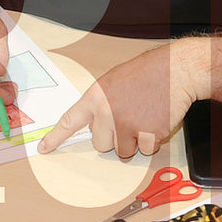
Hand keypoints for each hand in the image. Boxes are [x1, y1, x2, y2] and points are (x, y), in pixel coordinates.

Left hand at [38, 40, 202, 157]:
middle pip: (101, 144)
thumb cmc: (148, 72)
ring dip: (134, 141)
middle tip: (129, 117)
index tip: (43, 149)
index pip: (70, 121)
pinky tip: (157, 120)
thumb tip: (94, 124)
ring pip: (123, 151)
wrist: (177, 70)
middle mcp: (108, 113)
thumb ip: (100, 102)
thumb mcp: (114, 80)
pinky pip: (145, 151)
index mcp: (96, 97)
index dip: (55, 138)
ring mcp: (128, 125)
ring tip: (144, 116)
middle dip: (114, 137)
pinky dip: (152, 141)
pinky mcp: (148, 134)